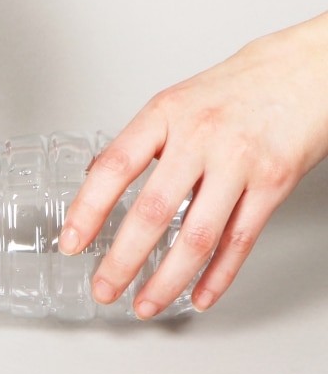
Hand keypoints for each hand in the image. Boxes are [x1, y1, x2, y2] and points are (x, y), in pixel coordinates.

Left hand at [59, 12, 327, 318]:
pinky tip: (198, 296)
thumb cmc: (236, 87)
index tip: (70, 241)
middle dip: (122, 260)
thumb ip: (139, 143)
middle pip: (153, 211)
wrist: (306, 69)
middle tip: (104, 288)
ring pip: (197, 236)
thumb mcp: (175, 102)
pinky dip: (217, 276)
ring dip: (167, 280)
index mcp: (165, 114)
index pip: (114, 167)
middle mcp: (200, 138)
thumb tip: (95, 180)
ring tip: (145, 304)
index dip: (88, 209)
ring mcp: (239, 163)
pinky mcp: (273, 185)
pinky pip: (239, 242)